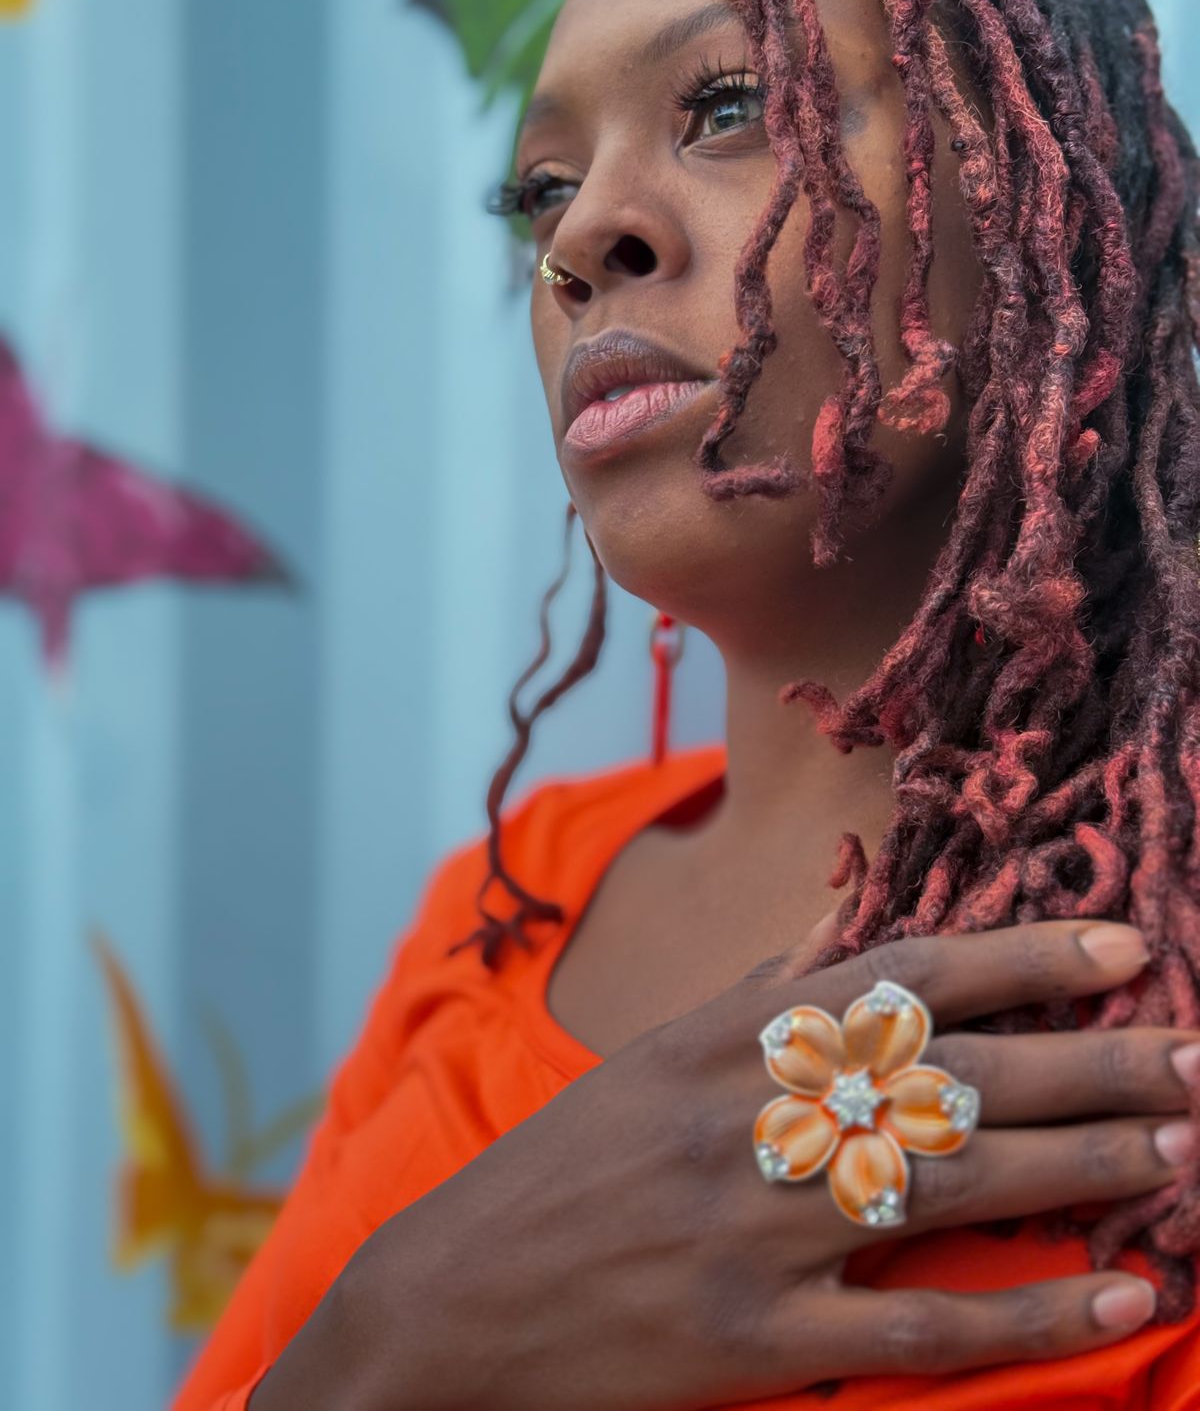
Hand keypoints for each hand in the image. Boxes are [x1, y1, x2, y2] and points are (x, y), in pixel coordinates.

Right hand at [270, 920, 1195, 1410]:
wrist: (453, 1297)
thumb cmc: (566, 1167)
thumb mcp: (651, 1057)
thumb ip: (757, 1000)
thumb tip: (842, 938)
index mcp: (727, 1039)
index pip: (898, 976)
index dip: (1020, 957)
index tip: (1123, 948)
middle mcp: (748, 1117)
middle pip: (949, 1076)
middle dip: (1087, 1061)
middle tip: (1193, 1054)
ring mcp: (753, 1229)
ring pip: (950, 1184)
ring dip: (1082, 1169)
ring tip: (1181, 1152)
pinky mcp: (751, 1339)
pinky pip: (917, 1327)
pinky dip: (1027, 1314)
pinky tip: (1118, 1297)